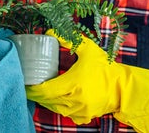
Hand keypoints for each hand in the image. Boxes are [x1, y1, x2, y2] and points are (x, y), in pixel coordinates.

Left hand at [25, 30, 148, 132]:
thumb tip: (50, 31)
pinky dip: (59, 106)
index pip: (44, 90)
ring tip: (42, 89)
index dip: (32, 88)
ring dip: (47, 100)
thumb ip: (68, 39)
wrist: (123, 87)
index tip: (25, 81)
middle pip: (46, 100)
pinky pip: (65, 112)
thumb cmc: (105, 68)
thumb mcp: (88, 49)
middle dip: (36, 93)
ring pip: (54, 108)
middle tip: (31, 83)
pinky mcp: (83, 116)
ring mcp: (78, 111)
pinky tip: (58, 97)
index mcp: (72, 84)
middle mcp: (73, 101)